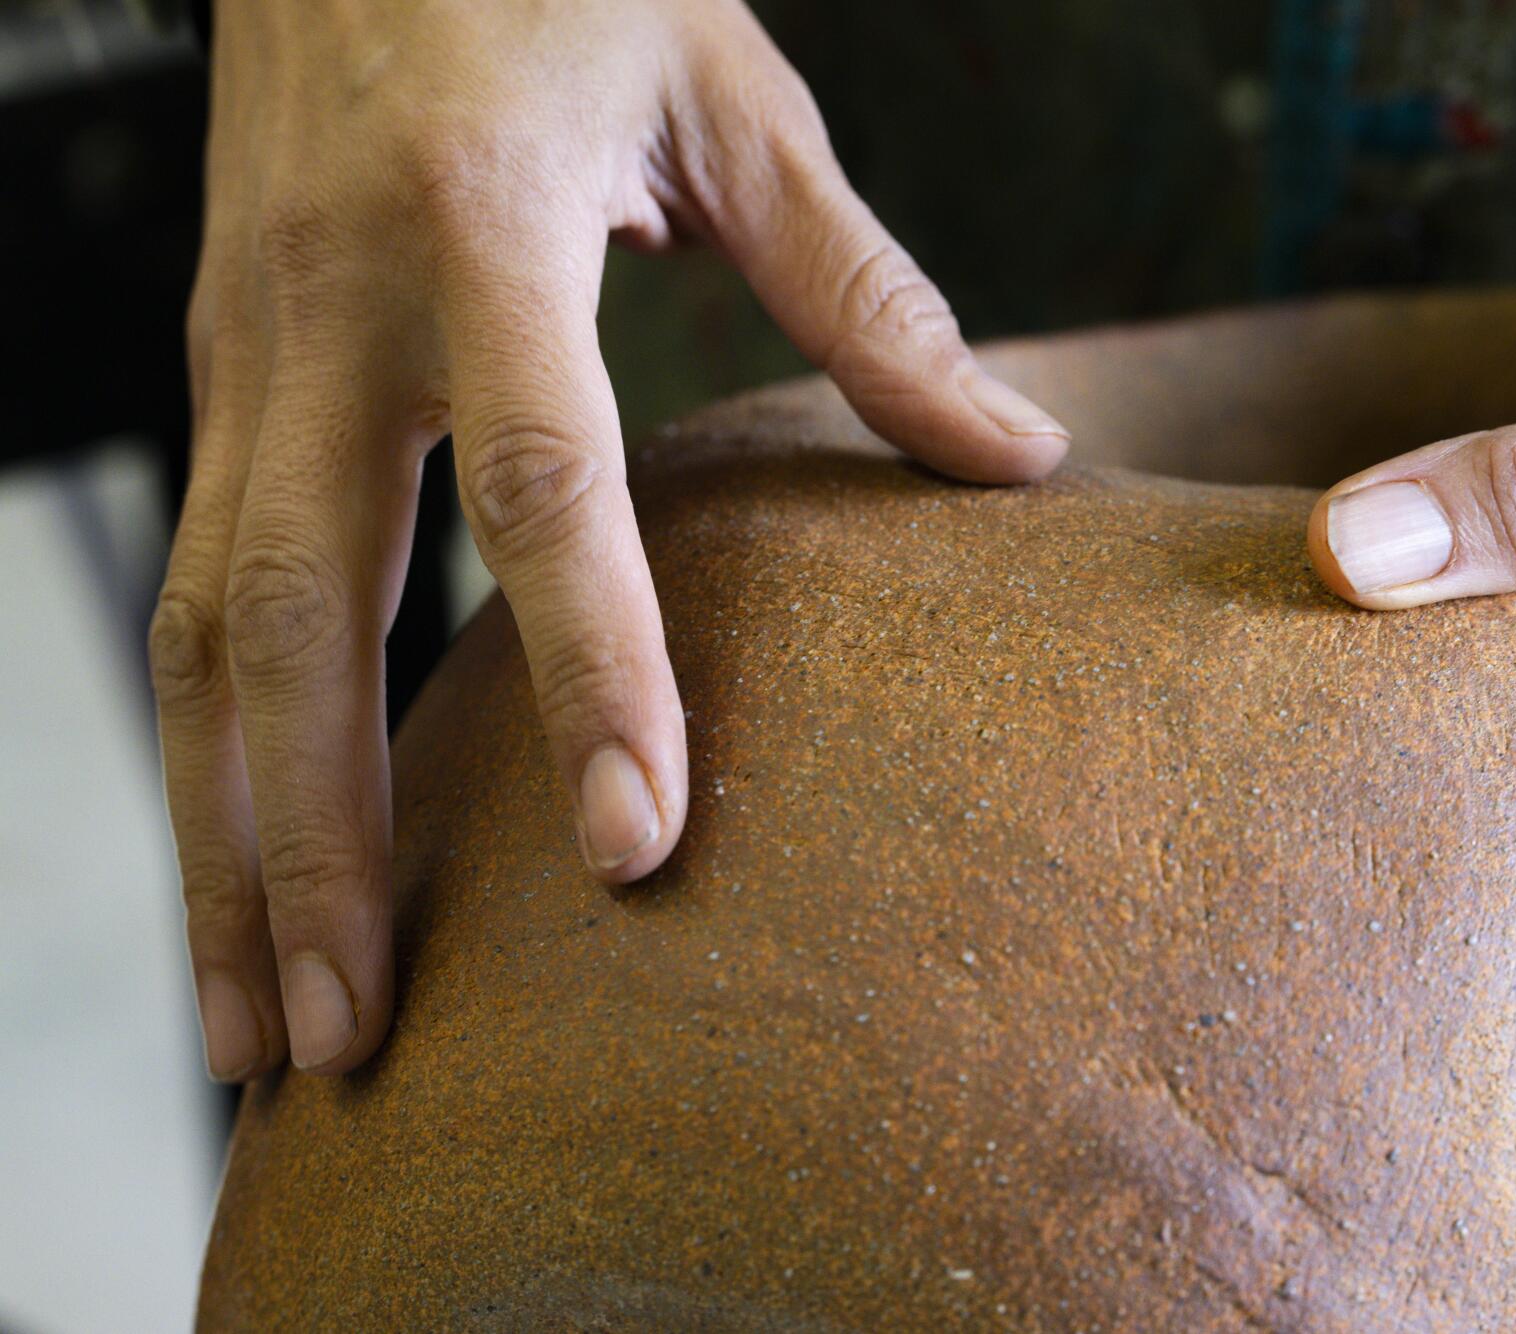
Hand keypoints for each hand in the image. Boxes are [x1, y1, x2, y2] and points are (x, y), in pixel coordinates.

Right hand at [152, 0, 1068, 1079]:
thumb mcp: (729, 97)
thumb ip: (863, 287)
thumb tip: (1017, 456)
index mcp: (477, 229)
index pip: (541, 486)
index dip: (590, 670)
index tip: (631, 845)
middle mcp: (326, 310)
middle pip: (294, 612)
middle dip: (315, 840)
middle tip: (357, 1039)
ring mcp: (242, 350)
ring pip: (201, 635)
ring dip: (226, 843)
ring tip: (272, 1030)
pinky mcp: (216, 374)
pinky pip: (192, 591)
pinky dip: (210, 755)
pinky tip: (246, 869)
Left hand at [1306, 257, 1515, 867]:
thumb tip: (1344, 556)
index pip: (1486, 796)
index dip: (1365, 729)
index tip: (1269, 662)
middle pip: (1486, 790)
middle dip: (1379, 717)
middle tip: (1269, 643)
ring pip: (1506, 752)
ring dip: (1423, 684)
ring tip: (1325, 623)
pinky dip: (1478, 659)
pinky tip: (1420, 609)